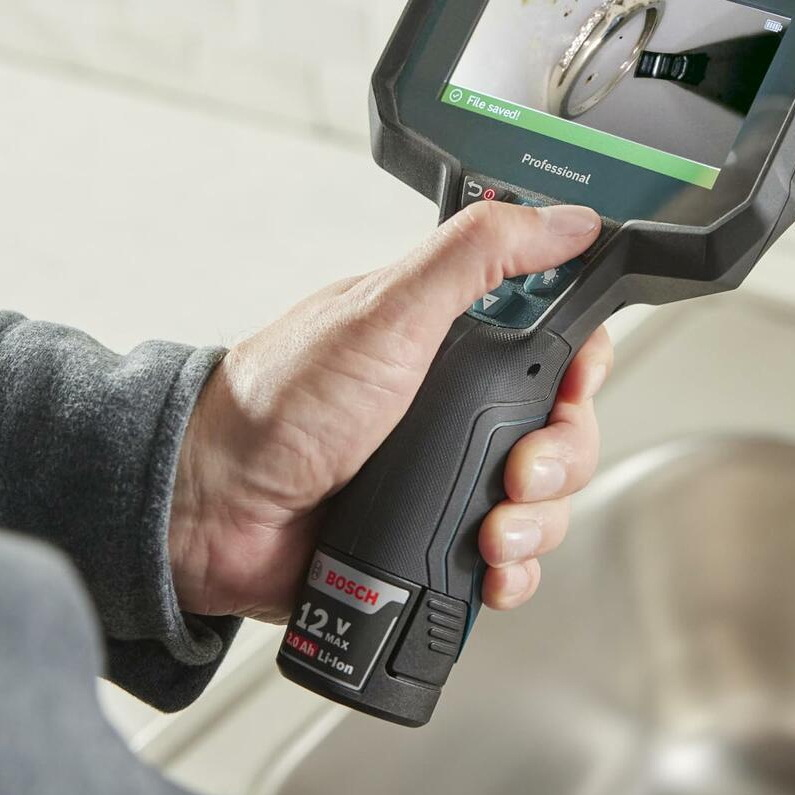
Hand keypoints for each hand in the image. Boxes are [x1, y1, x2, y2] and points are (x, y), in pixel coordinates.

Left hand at [169, 201, 612, 621]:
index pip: (556, 340)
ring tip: (492, 533)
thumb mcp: (388, 311)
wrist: (212, 510)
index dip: (582, 363)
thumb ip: (477, 255)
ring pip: (545, 501)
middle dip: (561, 458)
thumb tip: (565, 220)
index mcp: (452, 339)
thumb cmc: (279, 402)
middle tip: (520, 472)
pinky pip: (507, 563)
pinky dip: (512, 574)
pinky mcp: (433, 539)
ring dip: (538, 522)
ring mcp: (447, 475)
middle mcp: (456, 406)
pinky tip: (488, 572)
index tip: (573, 382)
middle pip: (564, 429)